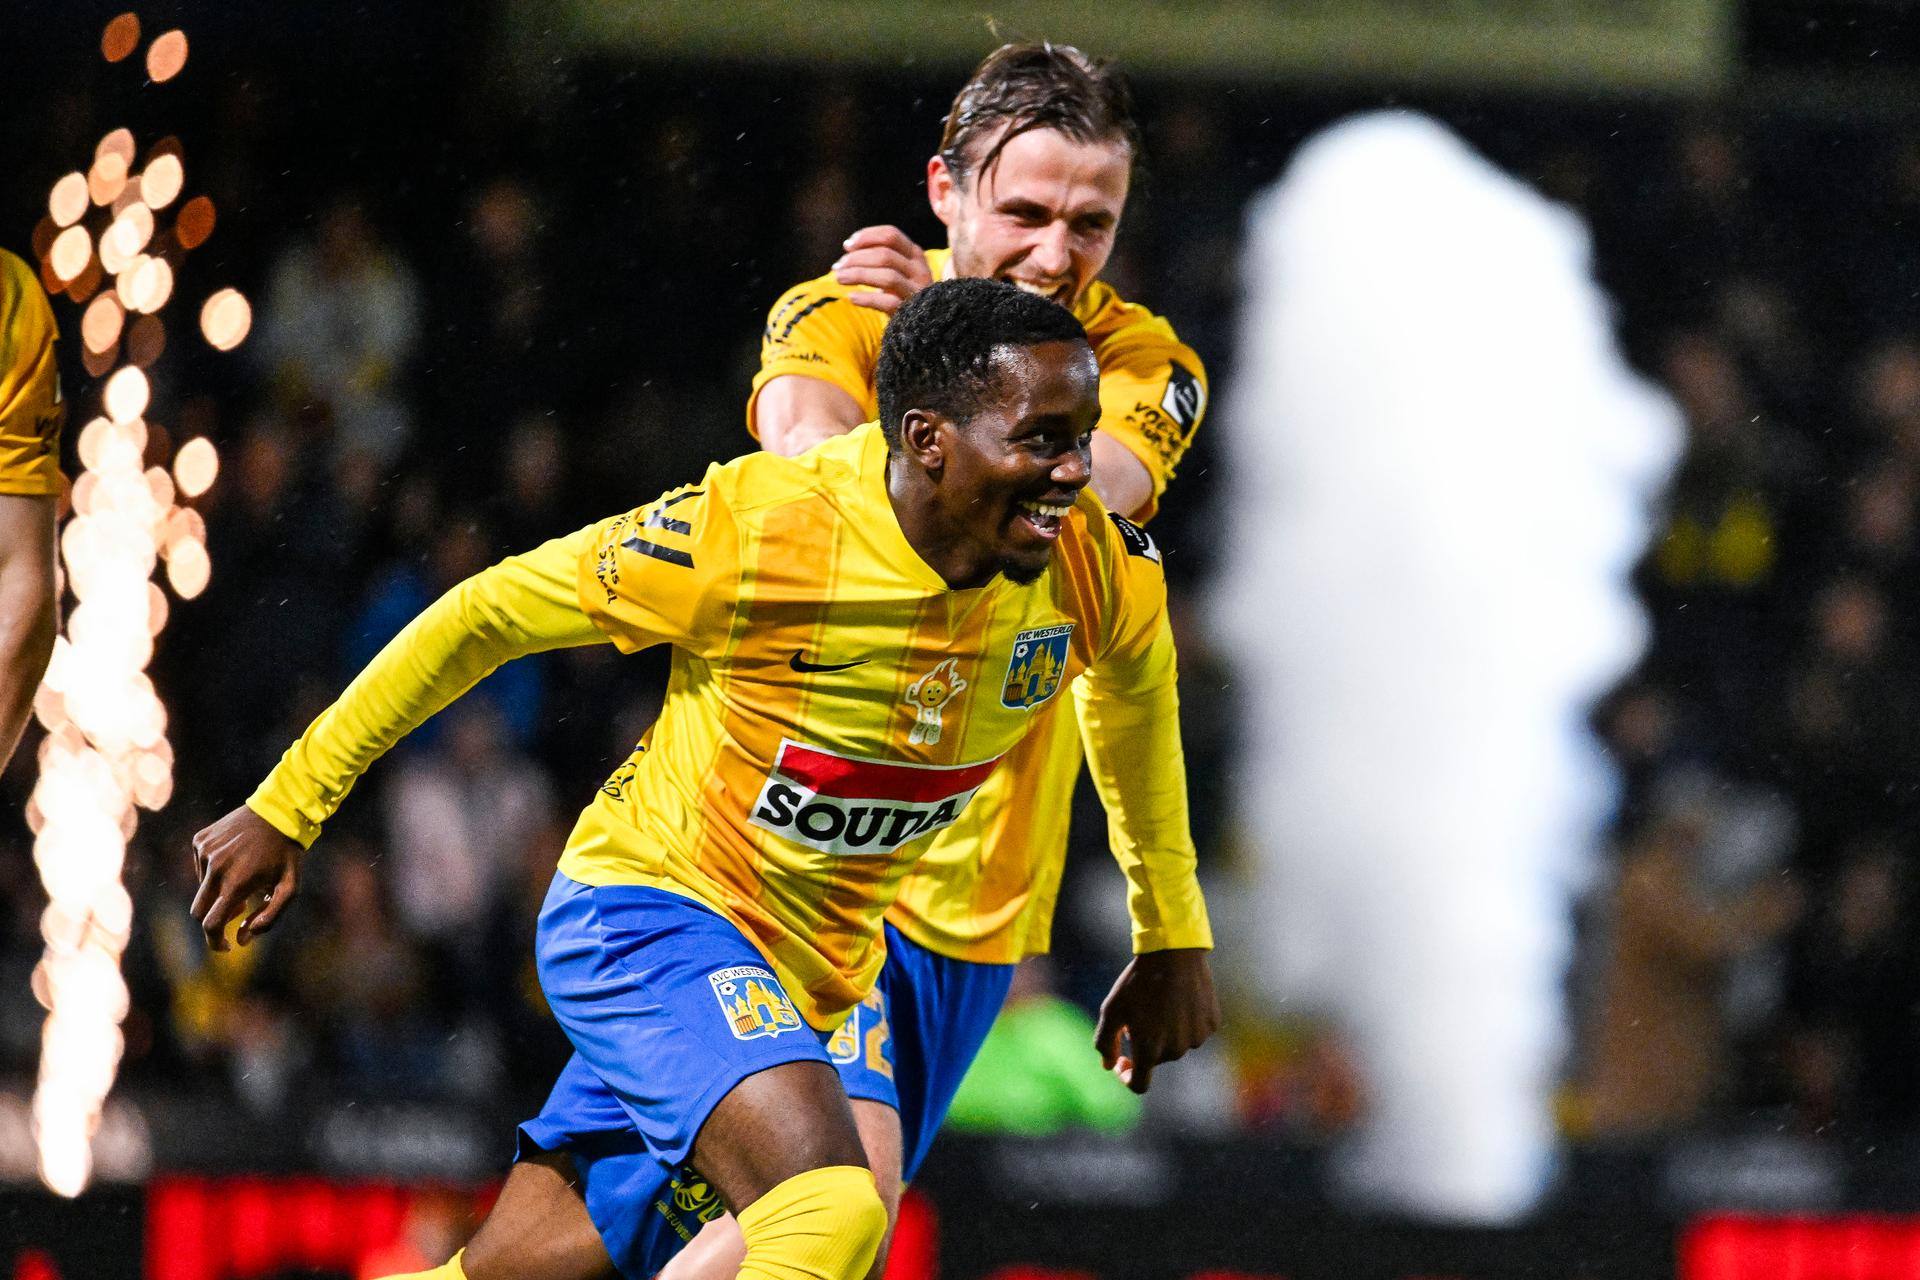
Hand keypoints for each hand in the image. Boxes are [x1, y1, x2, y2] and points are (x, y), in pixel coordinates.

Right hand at [190, 805, 303, 951]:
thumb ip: (268, 918)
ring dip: (218, 892)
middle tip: (237, 913)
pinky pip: (200, 866)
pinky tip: (235, 859)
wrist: (279, 811)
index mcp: (236, 882)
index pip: (211, 924)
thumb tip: (242, 940)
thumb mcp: (289, 888)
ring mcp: (205, 852)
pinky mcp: (200, 840)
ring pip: (201, 888)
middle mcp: (215, 867)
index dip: (214, 941)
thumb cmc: (287, 853)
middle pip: (199, 910)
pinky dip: (213, 872)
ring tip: (244, 878)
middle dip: (214, 919)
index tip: (225, 947)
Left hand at [833, 226, 933, 314]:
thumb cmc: (898, 291)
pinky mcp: (910, 311)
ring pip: (888, 277)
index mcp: (914, 254)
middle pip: (885, 255)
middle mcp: (919, 270)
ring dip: (858, 275)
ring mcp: (916, 292)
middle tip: (837, 266)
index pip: (891, 235)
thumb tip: (849, 246)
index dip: (867, 236)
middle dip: (857, 258)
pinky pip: (888, 303)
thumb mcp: (894, 268)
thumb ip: (877, 255)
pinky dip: (867, 298)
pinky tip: (852, 297)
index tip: (847, 246)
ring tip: (839, 278)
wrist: (916, 323)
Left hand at [1094, 947, 1220, 1093]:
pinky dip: (1184, 1022)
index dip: (1127, 1077)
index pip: (1139, 1084)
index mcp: (1149, 1051)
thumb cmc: (1138, 982)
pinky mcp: (1210, 1024)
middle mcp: (1175, 1051)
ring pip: (1176, 1044)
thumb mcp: (1111, 1009)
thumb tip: (1108, 1065)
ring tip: (1159, 1002)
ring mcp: (1196, 1039)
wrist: (1173, 953)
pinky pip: (1194, 1031)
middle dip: (1145, 1043)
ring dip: (1165, 1032)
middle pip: (1156, 1058)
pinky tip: (1178, 999)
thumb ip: (1105, 1042)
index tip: (1122, 1060)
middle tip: (1138, 1015)